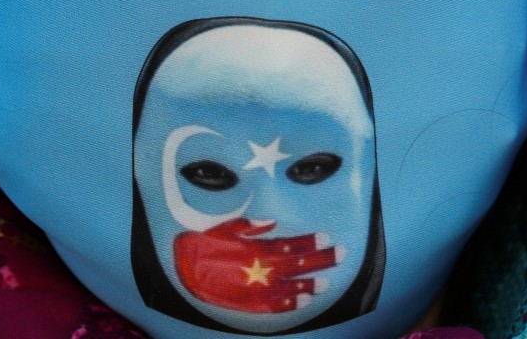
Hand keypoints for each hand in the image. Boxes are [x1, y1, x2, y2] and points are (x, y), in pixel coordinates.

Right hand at [173, 218, 341, 313]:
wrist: (185, 269)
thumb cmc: (206, 244)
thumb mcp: (227, 228)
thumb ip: (251, 226)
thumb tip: (272, 221)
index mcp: (257, 250)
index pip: (291, 245)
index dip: (309, 241)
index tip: (326, 236)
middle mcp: (261, 269)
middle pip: (299, 265)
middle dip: (321, 259)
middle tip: (341, 253)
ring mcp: (257, 288)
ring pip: (292, 287)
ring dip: (311, 284)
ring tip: (328, 281)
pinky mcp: (250, 302)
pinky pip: (275, 305)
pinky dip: (291, 304)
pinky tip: (305, 301)